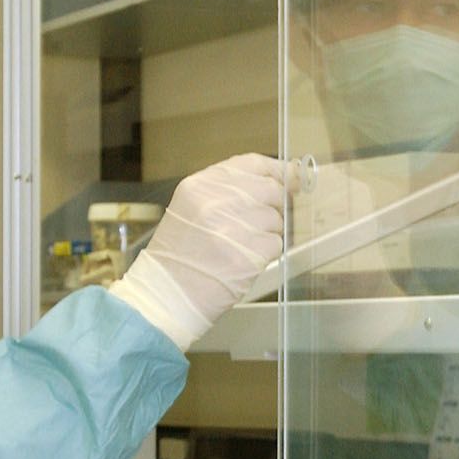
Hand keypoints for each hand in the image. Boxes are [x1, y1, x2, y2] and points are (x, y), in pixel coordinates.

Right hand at [107, 154, 292, 349]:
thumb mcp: (193, 207)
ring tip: (240, 246)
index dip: (277, 170)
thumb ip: (230, 190)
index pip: (252, 164)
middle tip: (257, 223)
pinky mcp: (248, 255)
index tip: (292, 176)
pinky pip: (275, 244)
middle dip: (273, 206)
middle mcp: (216, 202)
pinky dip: (265, 253)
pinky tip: (244, 260)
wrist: (167, 293)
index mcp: (200, 186)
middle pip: (271, 190)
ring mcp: (233, 229)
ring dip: (266, 233)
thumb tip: (280, 179)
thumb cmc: (181, 254)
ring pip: (276, 218)